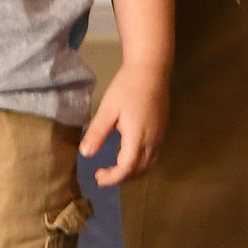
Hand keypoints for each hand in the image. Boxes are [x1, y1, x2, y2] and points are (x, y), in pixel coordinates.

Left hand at [80, 64, 168, 185]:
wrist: (151, 69)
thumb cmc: (127, 87)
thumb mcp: (108, 109)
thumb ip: (97, 132)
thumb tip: (85, 154)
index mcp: (137, 138)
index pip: (126, 168)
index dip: (113, 178)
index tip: (98, 178)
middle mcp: (152, 141)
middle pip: (139, 170)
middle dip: (121, 177)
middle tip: (102, 175)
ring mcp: (160, 136)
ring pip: (149, 164)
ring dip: (132, 172)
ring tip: (114, 169)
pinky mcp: (162, 130)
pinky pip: (153, 155)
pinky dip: (140, 162)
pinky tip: (127, 153)